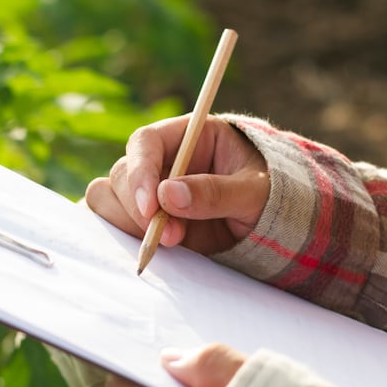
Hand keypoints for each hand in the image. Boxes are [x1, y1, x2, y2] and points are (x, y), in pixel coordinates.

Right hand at [85, 115, 268, 254]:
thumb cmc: (273, 196)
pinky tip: (153, 250)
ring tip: (171, 242)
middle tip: (170, 236)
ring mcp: (151, 193)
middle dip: (138, 209)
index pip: (145, 142)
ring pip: (109, 200)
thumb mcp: (256, 192)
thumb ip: (216, 192)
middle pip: (121, 174)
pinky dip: (124, 239)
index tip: (151, 206)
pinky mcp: (147, 222)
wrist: (277, 226)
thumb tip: (168, 195)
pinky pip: (115, 226)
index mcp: (188, 137)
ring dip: (128, 224)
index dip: (140, 172)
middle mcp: (162, 162)